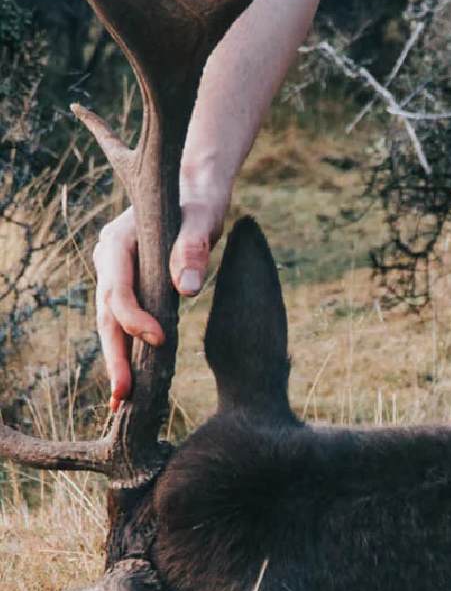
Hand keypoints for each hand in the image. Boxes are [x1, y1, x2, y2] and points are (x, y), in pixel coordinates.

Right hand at [93, 186, 228, 407]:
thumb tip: (187, 290)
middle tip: (124, 394)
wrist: (194, 190)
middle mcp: (108, 258)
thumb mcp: (203, 218)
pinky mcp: (127, 285)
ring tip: (124, 400)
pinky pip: (123, 321)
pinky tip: (132, 381)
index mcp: (118, 240)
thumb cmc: (199, 202)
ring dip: (117, 359)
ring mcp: (114, 273)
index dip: (134, 317)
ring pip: (111, 322)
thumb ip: (194, 248)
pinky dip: (127, 349)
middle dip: (115, 354)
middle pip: (107, 312)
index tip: (159, 340)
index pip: (118, 287)